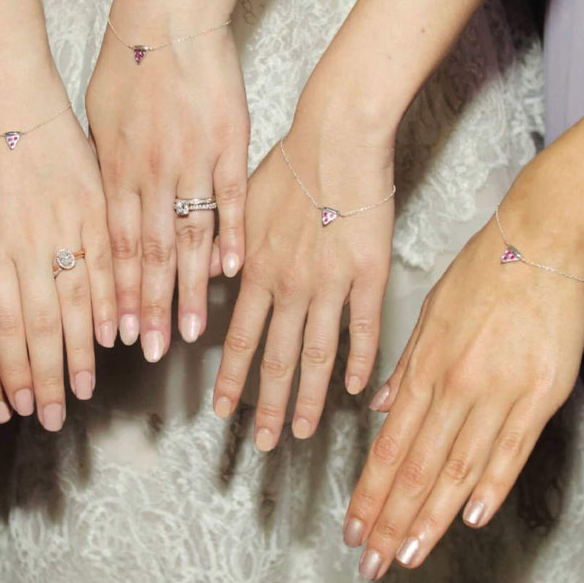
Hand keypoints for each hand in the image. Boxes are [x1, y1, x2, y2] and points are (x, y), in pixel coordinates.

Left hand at [0, 103, 115, 430]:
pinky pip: (106, 263)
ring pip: (74, 302)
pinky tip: (115, 334)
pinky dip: (111, 301)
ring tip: (88, 388)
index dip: (10, 371)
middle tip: (54, 417)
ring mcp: (66, 227)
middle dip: (46, 377)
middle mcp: (27, 246)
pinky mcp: (96, 208)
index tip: (18, 406)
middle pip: (38, 326)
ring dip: (80, 351)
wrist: (13, 99)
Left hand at [86, 0, 248, 361]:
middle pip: (148, 255)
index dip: (116, 293)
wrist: (166, 13)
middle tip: (150, 351)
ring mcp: (190, 162)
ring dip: (188, 289)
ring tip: (190, 332)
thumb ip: (103, 165)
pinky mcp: (227, 144)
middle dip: (148, 308)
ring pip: (188, 239)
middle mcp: (150, 175)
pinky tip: (233, 273)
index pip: (114, 247)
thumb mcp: (97, 114)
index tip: (117, 332)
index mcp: (115, 170)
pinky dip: (232, 238)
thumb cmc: (126, 61)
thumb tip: (104, 204)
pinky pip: (229, 201)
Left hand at [213, 120, 394, 448]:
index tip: (222, 409)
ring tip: (302, 430)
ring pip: (317, 355)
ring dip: (308, 399)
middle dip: (267, 407)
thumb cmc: (288, 163)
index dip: (232, 379)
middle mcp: (290, 286)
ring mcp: (331, 284)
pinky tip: (356, 390)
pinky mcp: (369, 275)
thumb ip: (229, 248)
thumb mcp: (241, 204)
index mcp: (257, 270)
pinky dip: (359, 363)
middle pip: (277, 360)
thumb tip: (214, 277)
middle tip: (264, 443)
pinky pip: (363, 329)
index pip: (241, 339)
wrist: (335, 139)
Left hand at [344, 210, 583, 580]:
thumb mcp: (428, 313)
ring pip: (458, 469)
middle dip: (390, 519)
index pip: (388, 446)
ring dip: (430, 517)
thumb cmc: (479, 274)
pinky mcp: (539, 395)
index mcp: (423, 368)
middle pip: (417, 467)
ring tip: (409, 554)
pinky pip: (511, 450)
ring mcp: (497, 393)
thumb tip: (378, 407)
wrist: (536, 244)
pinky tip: (470, 518)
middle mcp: (453, 387)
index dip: (369, 491)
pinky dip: (491, 486)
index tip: (354, 525)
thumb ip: (404, 366)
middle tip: (371, 560)